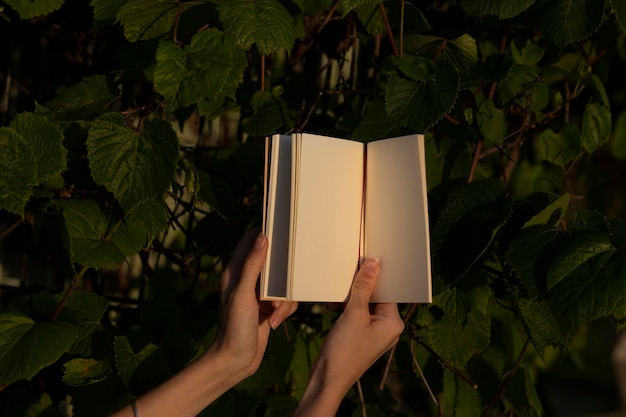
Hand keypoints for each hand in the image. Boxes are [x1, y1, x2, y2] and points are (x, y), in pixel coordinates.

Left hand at [111, 231, 296, 416]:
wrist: (235, 360)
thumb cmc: (234, 327)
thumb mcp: (243, 294)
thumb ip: (253, 265)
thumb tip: (262, 237)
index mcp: (235, 271)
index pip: (249, 240)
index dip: (264, 233)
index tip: (282, 232)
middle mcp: (247, 279)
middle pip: (273, 262)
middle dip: (282, 275)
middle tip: (283, 284)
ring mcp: (259, 294)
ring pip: (283, 283)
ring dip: (284, 299)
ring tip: (274, 312)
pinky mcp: (269, 307)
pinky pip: (286, 300)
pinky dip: (285, 311)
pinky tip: (275, 323)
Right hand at [294, 258, 403, 415]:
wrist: (328, 378)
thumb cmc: (345, 350)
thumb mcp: (354, 313)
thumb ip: (363, 287)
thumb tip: (373, 264)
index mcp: (394, 323)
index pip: (388, 290)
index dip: (375, 277)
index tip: (363, 264)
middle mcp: (388, 328)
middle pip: (376, 296)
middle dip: (359, 289)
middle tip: (346, 281)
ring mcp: (374, 333)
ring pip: (364, 305)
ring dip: (350, 299)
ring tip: (337, 301)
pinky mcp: (361, 336)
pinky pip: (356, 315)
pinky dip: (346, 309)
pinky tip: (334, 309)